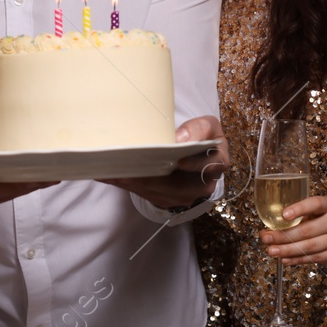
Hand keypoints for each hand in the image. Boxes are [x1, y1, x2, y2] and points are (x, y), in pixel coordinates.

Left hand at [102, 115, 226, 209]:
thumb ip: (197, 129)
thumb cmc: (201, 137)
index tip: (177, 160)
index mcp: (217, 163)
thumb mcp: (207, 126)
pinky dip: (127, 185)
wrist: (198, 153)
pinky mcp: (167, 200)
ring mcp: (184, 196)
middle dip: (151, 176)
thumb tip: (179, 139)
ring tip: (113, 171)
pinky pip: (145, 194)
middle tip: (128, 166)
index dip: (193, 164)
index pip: (209, 165)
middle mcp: (203, 185)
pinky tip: (109, 175)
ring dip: (134, 182)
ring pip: (158, 192)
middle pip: (177, 185)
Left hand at [259, 196, 326, 263]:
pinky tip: (284, 259)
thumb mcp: (314, 212)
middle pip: (307, 230)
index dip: (299, 209)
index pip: (315, 204)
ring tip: (272, 251)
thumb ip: (297, 216)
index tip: (283, 215)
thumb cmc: (321, 221)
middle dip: (284, 235)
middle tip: (266, 238)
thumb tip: (269, 227)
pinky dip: (296, 259)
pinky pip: (312, 258)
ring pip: (309, 246)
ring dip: (287, 250)